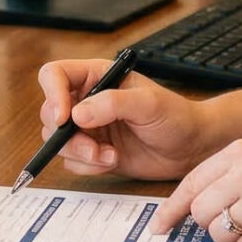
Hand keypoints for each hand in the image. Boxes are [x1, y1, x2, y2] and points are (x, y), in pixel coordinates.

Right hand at [33, 60, 218, 180]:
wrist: (191, 148)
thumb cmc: (176, 116)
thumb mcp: (148, 104)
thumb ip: (113, 103)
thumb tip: (77, 114)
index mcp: (96, 77)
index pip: (54, 75)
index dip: (52, 94)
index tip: (64, 118)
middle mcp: (86, 100)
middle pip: (50, 113)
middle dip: (67, 135)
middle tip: (93, 147)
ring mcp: (88, 128)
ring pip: (57, 141)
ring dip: (79, 153)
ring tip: (109, 156)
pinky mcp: (93, 152)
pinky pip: (72, 162)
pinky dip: (88, 166)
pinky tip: (113, 161)